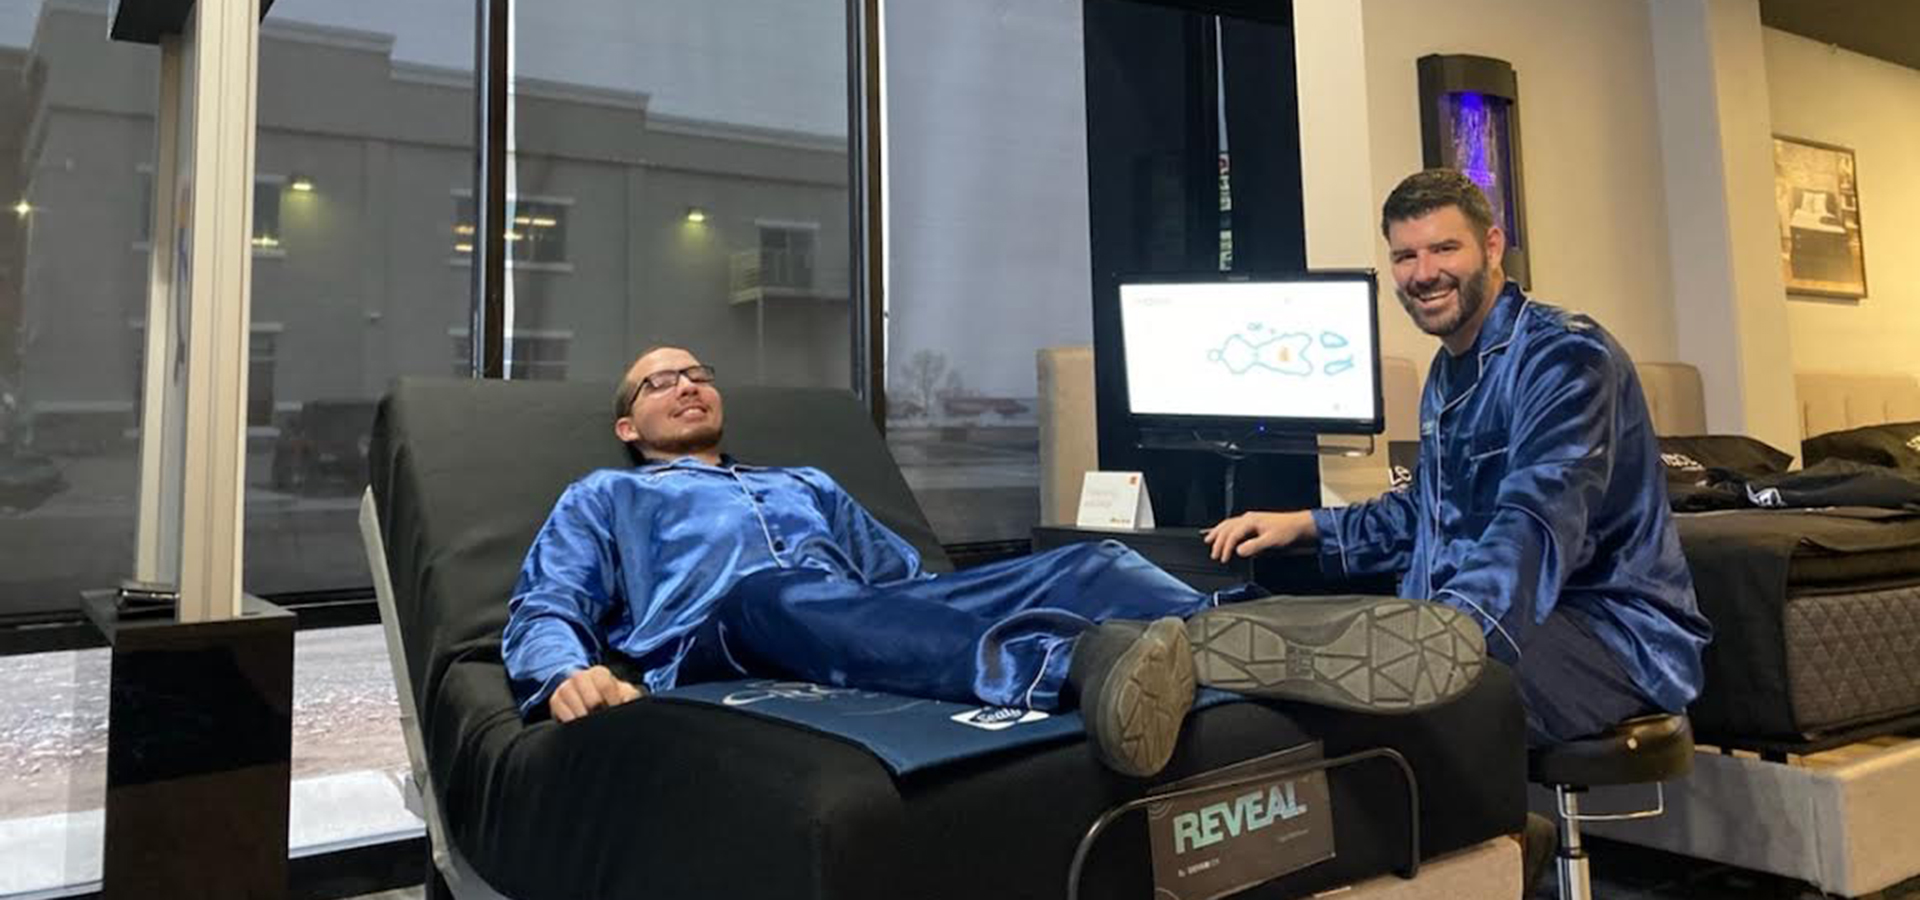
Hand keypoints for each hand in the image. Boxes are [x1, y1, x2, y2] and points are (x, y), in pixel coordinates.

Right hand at [549, 665, 644, 722]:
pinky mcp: (555, 700)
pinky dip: (573, 722)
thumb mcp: (624, 694)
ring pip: (578, 708)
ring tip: (593, 725)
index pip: (605, 685)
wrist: (590, 702)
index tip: (615, 711)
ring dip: (587, 720)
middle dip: (600, 714)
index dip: (612, 702)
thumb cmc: (610, 697)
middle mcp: (580, 676)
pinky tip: (580, 726)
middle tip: (604, 721)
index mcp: (599, 673)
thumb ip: (630, 696)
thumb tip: (626, 701)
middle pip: (592, 700)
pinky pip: (563, 714)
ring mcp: (566, 687)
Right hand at [1202, 511, 1317, 563]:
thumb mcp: (1271, 541)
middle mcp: (1248, 518)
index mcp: (1250, 521)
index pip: (1232, 535)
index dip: (1225, 547)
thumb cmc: (1288, 531)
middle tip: (1214, 554)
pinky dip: (1226, 530)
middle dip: (1218, 541)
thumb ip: (1254, 546)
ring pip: (1228, 524)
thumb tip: (1239, 551)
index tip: (1223, 559)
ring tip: (1210, 540)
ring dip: (1218, 533)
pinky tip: (1226, 533)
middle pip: (1227, 528)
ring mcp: (1250, 519)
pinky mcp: (1254, 522)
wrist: (1300, 526)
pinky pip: (1234, 525)